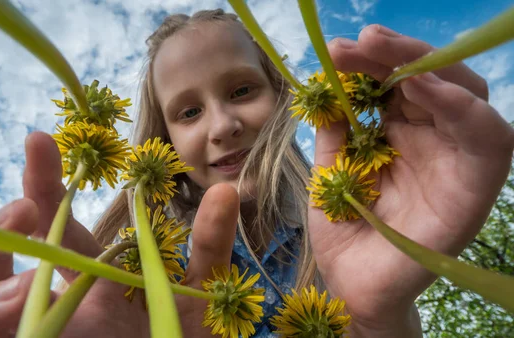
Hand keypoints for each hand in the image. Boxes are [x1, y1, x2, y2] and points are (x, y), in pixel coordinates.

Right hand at [0, 132, 239, 337]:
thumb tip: (227, 188)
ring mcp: (27, 333)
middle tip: (27, 206)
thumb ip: (208, 246)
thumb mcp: (198, 297)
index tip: (41, 141)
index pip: (53, 227)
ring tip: (27, 285)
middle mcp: (49, 306)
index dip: (43, 183)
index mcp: (89, 281)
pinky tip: (19, 305)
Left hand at [309, 24, 513, 335]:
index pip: (400, 83)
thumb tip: (328, 82)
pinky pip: (486, 141)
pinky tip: (421, 88)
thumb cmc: (344, 229)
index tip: (341, 48)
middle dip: (398, 54)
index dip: (375, 60)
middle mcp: (434, 142)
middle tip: (362, 40)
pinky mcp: (473, 190)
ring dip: (429, 68)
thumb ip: (335, 129)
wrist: (352, 285)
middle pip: (435, 81)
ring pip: (468, 97)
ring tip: (387, 53)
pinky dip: (460, 107)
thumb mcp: (330, 169)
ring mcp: (456, 163)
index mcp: (401, 135)